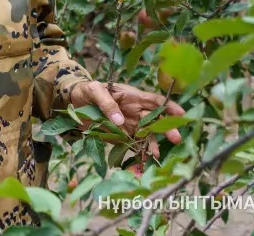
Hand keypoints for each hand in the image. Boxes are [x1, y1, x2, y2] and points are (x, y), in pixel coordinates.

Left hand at [70, 81, 185, 157]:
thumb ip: (107, 103)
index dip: (168, 106)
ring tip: (156, 155)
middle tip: (176, 137)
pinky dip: (139, 153)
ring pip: (146, 135)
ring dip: (153, 144)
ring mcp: (129, 125)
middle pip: (155, 120)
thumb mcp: (94, 91)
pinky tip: (143, 162)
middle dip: (166, 128)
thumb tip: (120, 121)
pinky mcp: (121, 137)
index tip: (180, 113)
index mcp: (132, 97)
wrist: (74, 103)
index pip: (154, 101)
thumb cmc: (87, 91)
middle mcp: (135, 111)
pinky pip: (133, 145)